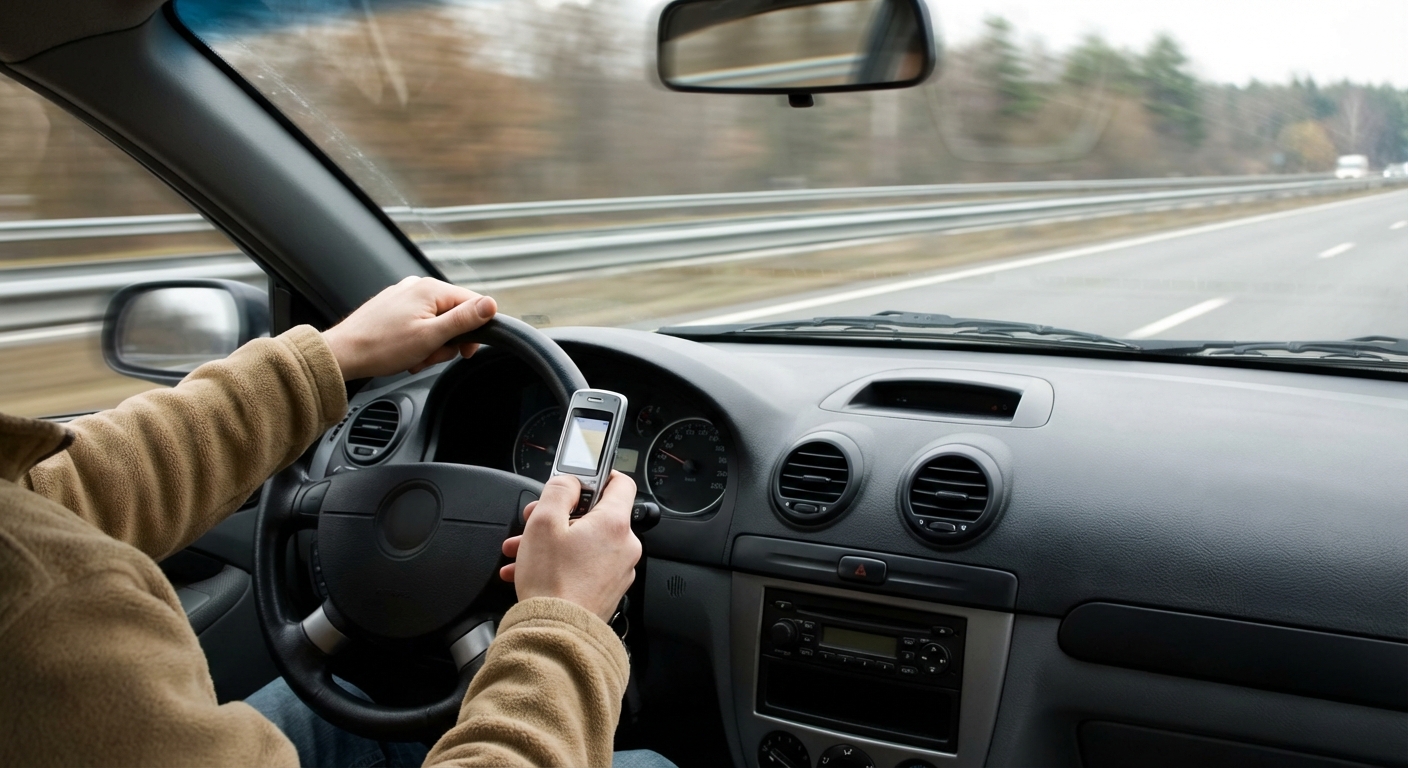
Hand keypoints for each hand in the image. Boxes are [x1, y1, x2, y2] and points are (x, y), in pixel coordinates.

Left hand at [321, 276, 496, 379]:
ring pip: (436, 321)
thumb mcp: (431, 336)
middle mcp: (417, 286)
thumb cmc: (381, 347)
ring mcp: (404, 295)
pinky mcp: (393, 307)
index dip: (475, 330)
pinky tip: (405, 352)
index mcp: (430, 288)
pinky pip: (419, 323)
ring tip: (414, 356)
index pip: (472, 303)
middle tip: (430, 356)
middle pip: (454, 314)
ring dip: (431, 344)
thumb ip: (464, 319)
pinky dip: (417, 340)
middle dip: (447, 341)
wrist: (343, 354)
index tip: (465, 352)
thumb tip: (492, 304)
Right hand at [499, 472, 641, 622]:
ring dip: (554, 541)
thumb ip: (558, 491)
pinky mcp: (607, 589)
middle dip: (560, 515)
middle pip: (594, 516)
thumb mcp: (543, 523)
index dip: (597, 475)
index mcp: (614, 524)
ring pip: (584, 542)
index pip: (619, 483)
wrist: (556, 633)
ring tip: (523, 550)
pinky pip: (584, 565)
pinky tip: (531, 570)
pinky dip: (561, 562)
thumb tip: (569, 482)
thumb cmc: (552, 583)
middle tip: (535, 520)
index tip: (578, 479)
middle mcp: (624, 546)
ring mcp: (618, 570)